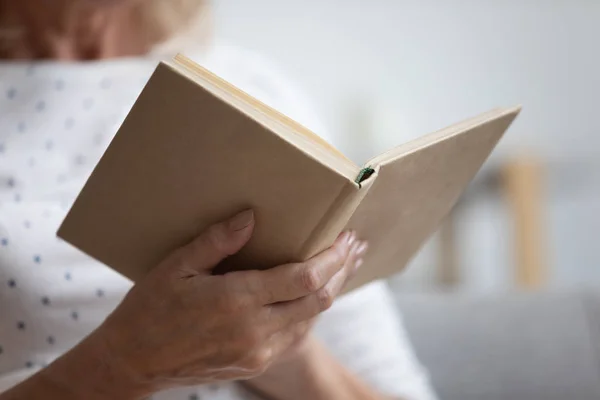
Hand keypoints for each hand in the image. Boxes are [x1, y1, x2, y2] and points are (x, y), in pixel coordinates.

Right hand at [89, 209, 364, 395]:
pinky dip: (311, 310)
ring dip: (331, 290)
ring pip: (312, 318)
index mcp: (236, 301)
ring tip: (343, 264)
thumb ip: (217, 241)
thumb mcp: (176, 267)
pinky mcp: (256, 361)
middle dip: (341, 269)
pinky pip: (297, 334)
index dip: (332, 257)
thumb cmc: (151, 309)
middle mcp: (255, 330)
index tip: (346, 237)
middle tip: (353, 245)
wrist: (134, 361)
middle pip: (318, 298)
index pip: (304, 278)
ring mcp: (258, 351)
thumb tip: (251, 217)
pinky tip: (315, 292)